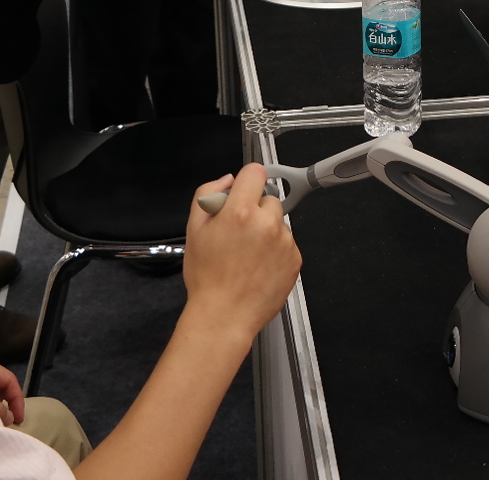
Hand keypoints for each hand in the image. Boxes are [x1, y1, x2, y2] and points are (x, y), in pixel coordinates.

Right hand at [182, 164, 301, 342]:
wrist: (225, 315)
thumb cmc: (207, 277)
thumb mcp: (194, 230)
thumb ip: (207, 194)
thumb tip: (227, 180)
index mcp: (240, 212)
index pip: (255, 172)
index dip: (246, 181)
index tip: (242, 192)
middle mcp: (267, 224)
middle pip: (268, 198)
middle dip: (255, 210)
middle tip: (238, 233)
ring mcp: (284, 242)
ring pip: (278, 222)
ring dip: (266, 230)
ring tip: (248, 255)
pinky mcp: (295, 259)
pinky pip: (286, 243)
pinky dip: (276, 250)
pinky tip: (258, 266)